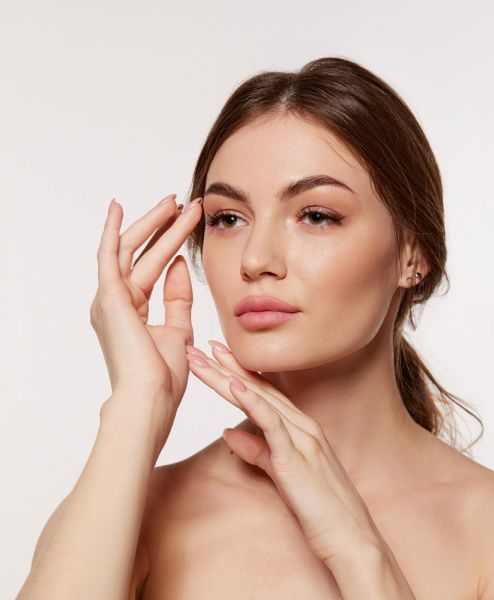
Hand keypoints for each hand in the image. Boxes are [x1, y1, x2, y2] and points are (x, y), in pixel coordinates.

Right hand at [90, 194, 202, 442]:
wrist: (152, 399)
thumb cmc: (164, 376)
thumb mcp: (178, 330)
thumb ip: (177, 299)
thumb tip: (180, 265)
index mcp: (132, 311)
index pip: (152, 267)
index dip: (170, 243)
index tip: (189, 224)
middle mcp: (116, 301)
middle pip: (141, 253)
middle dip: (162, 227)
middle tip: (182, 203)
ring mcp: (109, 299)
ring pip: (130, 249)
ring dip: (151, 224)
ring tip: (173, 201)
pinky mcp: (108, 297)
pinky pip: (108, 256)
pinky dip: (112, 230)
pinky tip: (118, 208)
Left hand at [185, 342, 383, 566]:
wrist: (351, 540)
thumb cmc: (321, 512)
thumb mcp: (283, 475)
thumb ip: (258, 451)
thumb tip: (228, 431)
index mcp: (302, 430)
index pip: (265, 394)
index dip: (238, 373)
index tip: (215, 356)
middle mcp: (304, 427)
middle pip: (260, 389)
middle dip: (228, 366)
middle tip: (201, 346)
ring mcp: (303, 439)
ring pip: (262, 399)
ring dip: (230, 376)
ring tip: (205, 358)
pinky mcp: (298, 458)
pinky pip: (273, 424)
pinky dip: (253, 402)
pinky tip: (235, 386)